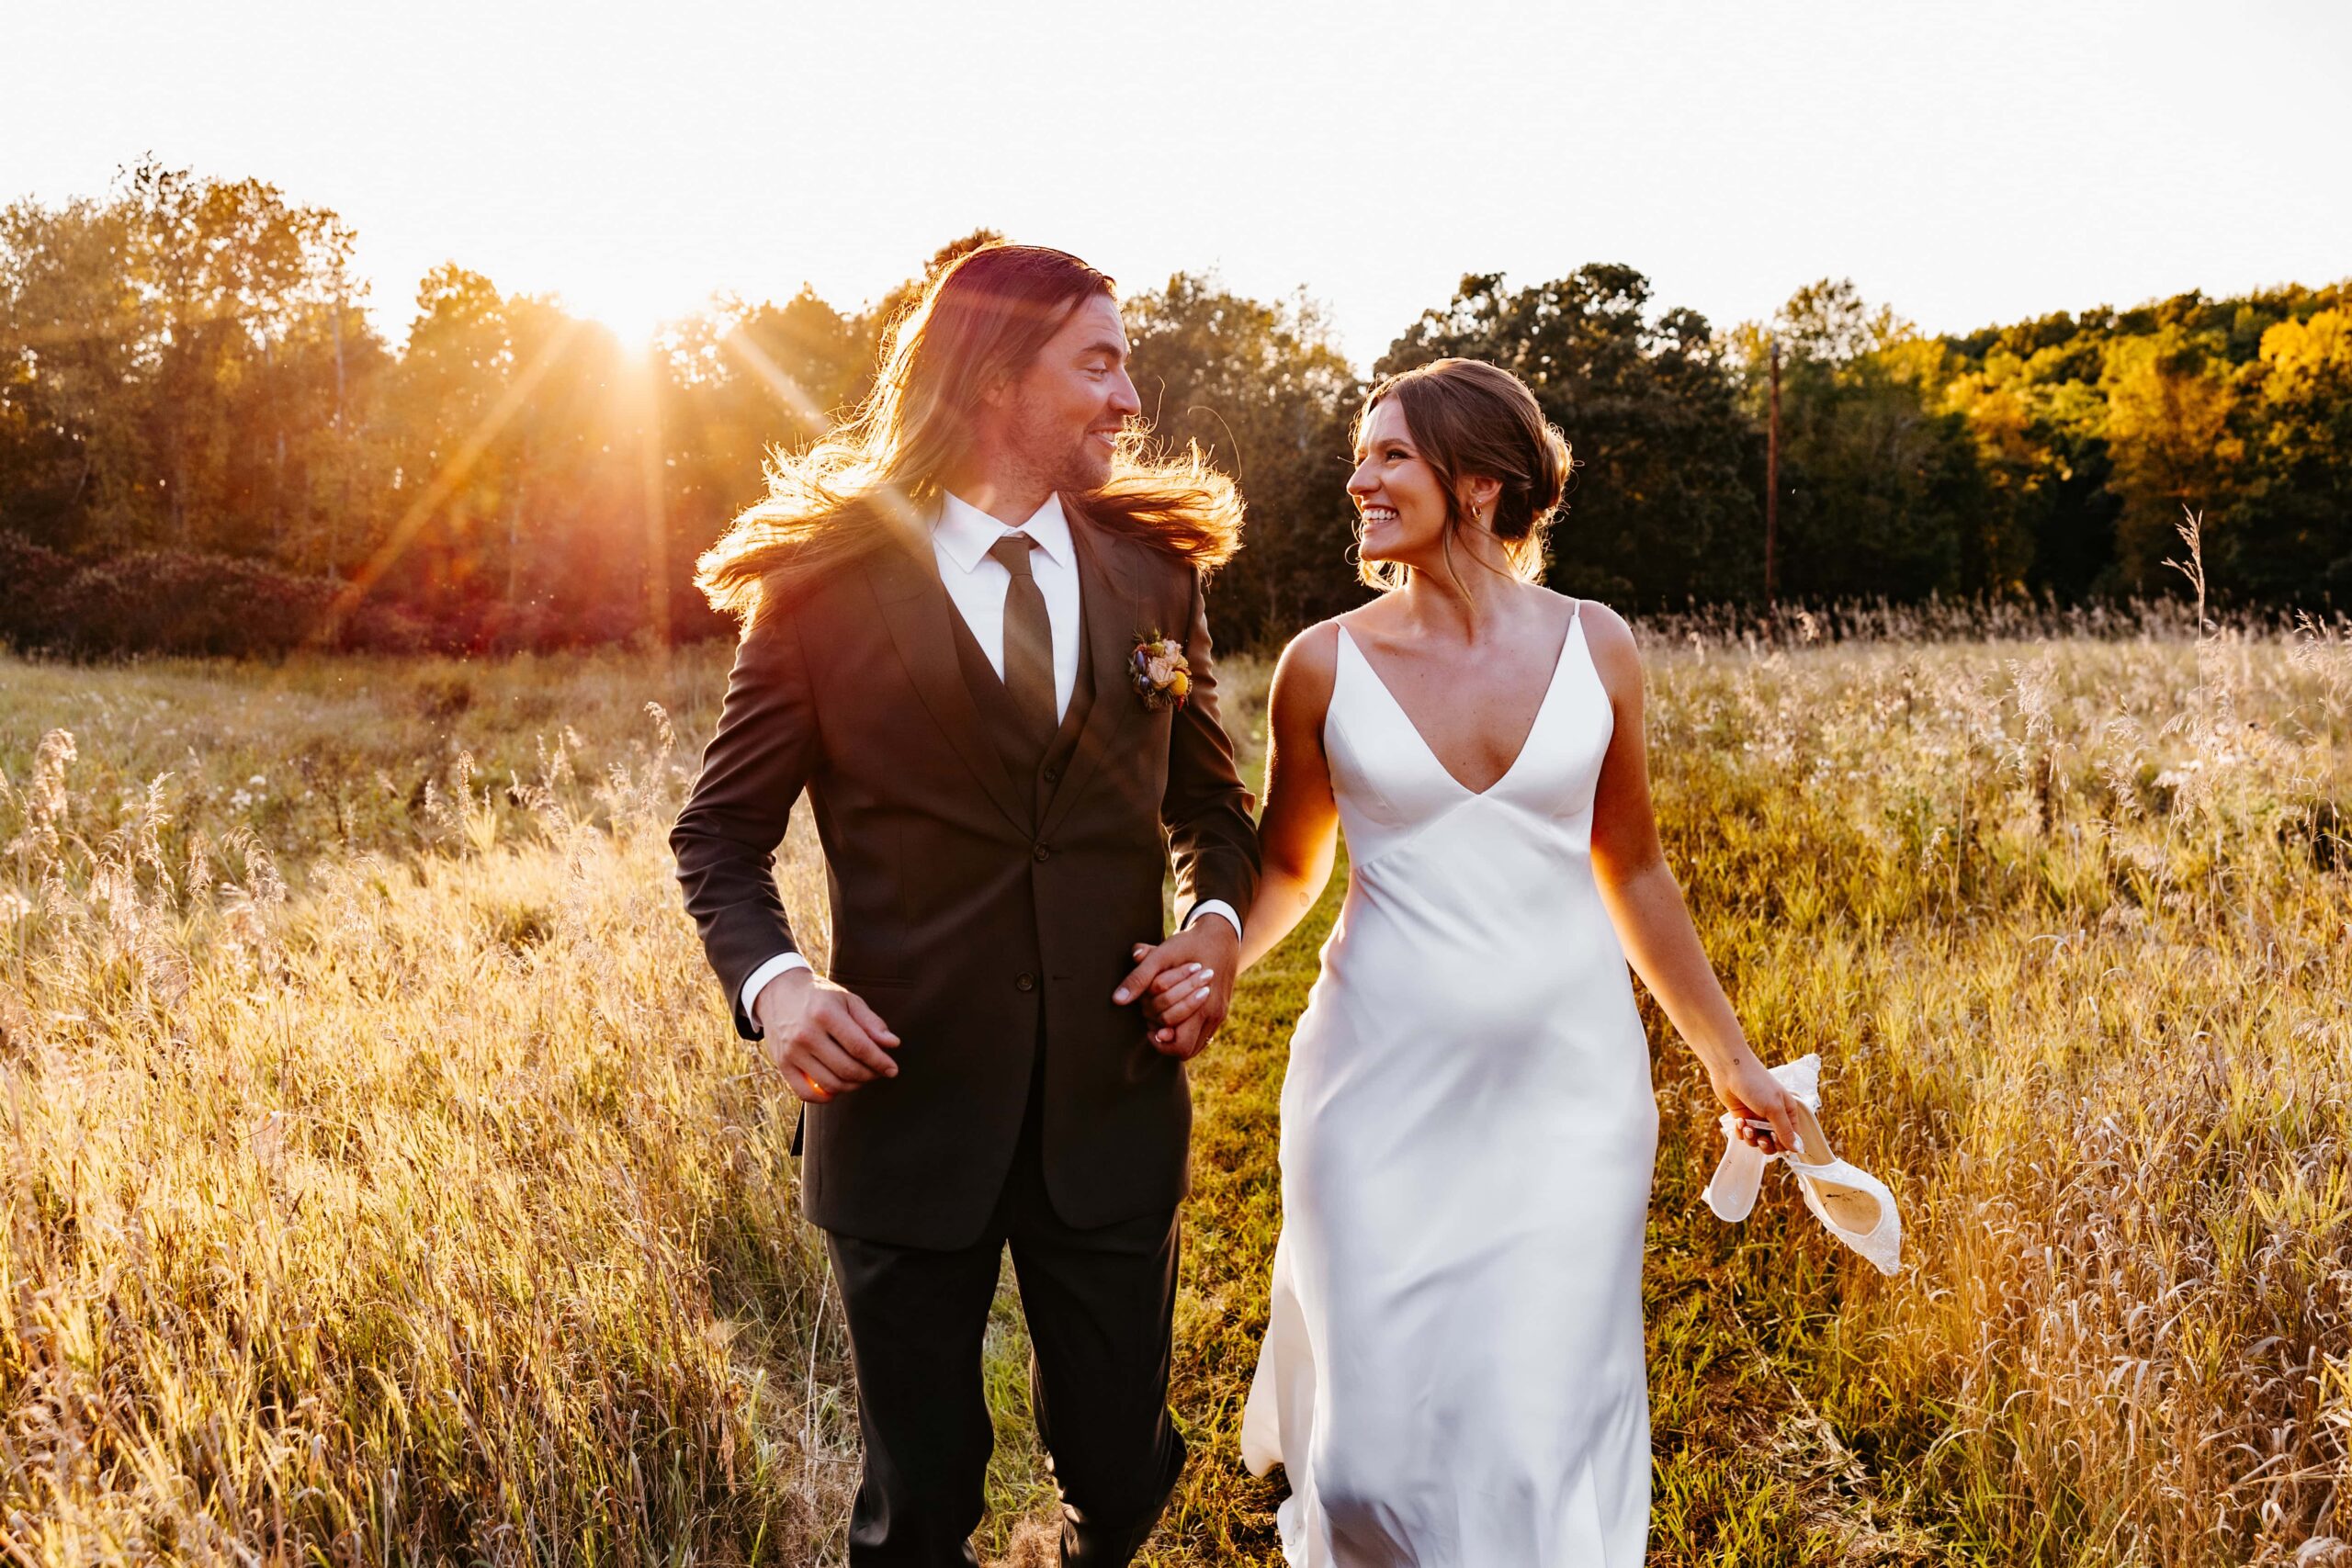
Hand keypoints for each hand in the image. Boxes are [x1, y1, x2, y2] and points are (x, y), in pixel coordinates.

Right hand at [753, 969, 900, 1102]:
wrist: (778, 992)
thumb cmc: (820, 997)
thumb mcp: (847, 1000)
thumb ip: (871, 1022)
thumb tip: (892, 1044)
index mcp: (825, 1014)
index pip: (860, 1047)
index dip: (880, 1062)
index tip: (893, 1069)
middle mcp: (806, 1034)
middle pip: (847, 1069)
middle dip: (869, 1075)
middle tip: (877, 1071)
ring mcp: (792, 1052)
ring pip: (831, 1084)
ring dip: (852, 1086)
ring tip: (860, 1076)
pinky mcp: (782, 1065)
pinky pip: (806, 1094)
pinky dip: (826, 1097)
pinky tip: (837, 1087)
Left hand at [1113, 917, 1239, 1060]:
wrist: (1220, 935)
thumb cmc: (1188, 944)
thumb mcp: (1162, 955)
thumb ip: (1139, 978)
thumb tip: (1117, 1000)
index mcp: (1204, 1004)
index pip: (1181, 1045)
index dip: (1160, 1042)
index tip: (1149, 1027)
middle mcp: (1214, 1014)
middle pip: (1187, 1050)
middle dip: (1166, 1037)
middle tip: (1153, 1021)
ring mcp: (1219, 1015)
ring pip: (1195, 1046)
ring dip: (1177, 1037)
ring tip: (1163, 1020)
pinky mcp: (1220, 1012)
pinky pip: (1202, 1036)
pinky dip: (1187, 1031)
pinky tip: (1175, 1016)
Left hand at [1708, 1052, 1800, 1156]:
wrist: (1730, 1069)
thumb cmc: (1756, 1083)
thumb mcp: (1774, 1108)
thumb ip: (1785, 1130)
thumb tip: (1797, 1149)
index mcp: (1788, 1112)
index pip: (1792, 1137)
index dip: (1785, 1144)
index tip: (1775, 1141)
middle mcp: (1774, 1116)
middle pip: (1775, 1143)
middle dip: (1767, 1144)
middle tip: (1761, 1138)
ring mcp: (1758, 1117)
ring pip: (1759, 1141)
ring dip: (1752, 1138)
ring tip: (1747, 1126)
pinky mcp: (1743, 1117)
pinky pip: (1745, 1134)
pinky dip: (1741, 1132)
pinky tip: (1739, 1121)